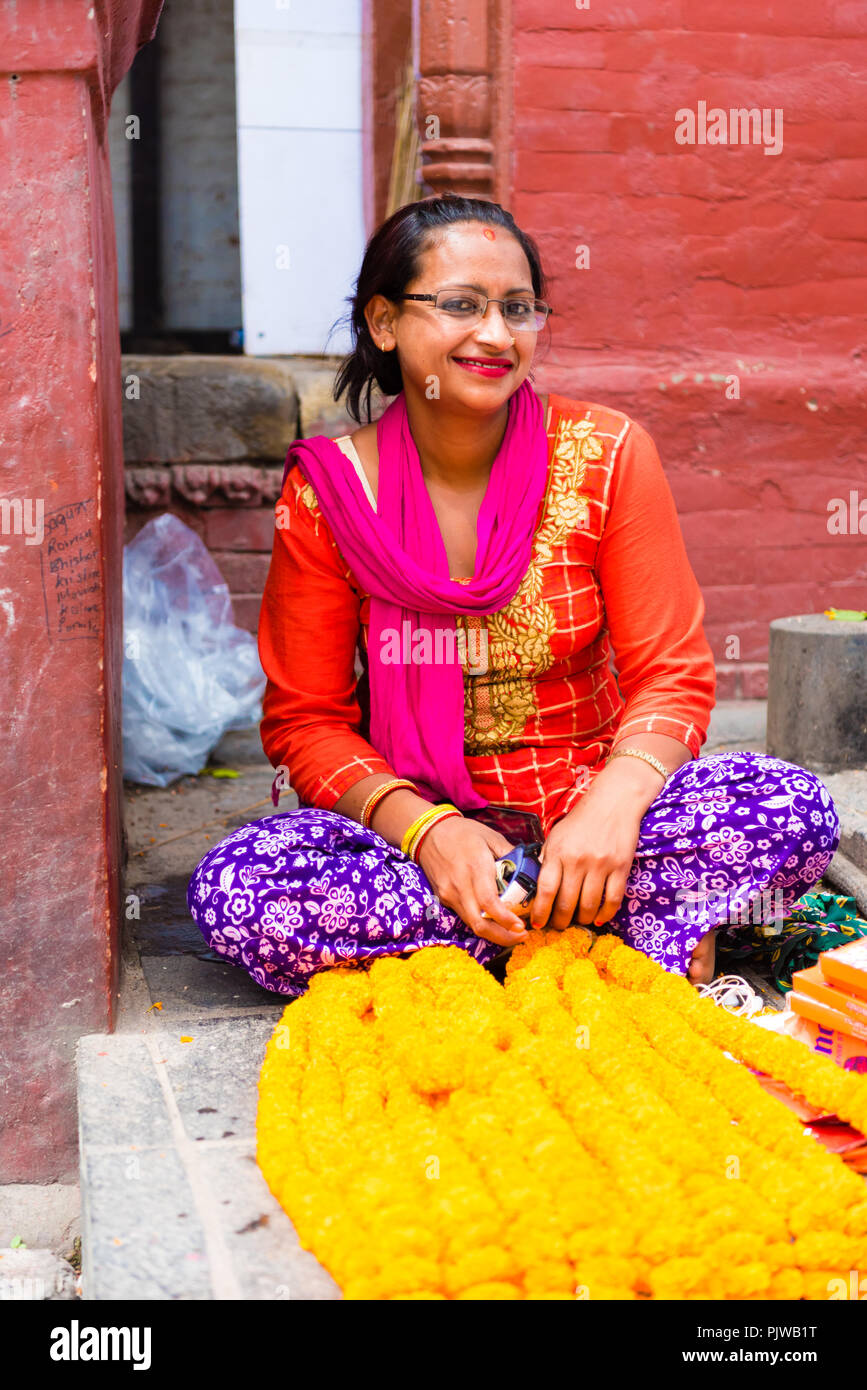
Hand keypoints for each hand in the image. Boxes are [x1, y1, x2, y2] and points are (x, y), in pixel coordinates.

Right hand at [416, 816, 528, 947]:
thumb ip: (510, 854)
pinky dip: (481, 922)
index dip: (506, 920)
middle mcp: (461, 886)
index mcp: (476, 868)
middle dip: (502, 937)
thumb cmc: (463, 832)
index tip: (521, 927)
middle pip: (479, 924)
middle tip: (521, 937)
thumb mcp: (491, 836)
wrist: (429, 832)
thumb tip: (530, 869)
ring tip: (511, 932)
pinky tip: (493, 920)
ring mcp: (449, 894)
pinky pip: (464, 916)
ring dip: (493, 934)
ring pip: (471, 924)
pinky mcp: (444, 898)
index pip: (490, 903)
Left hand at [531, 792, 643, 930]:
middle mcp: (578, 860)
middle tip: (558, 926)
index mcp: (558, 851)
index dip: (540, 911)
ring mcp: (601, 864)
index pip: (545, 889)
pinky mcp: (621, 867)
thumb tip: (535, 888)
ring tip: (578, 921)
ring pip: (589, 905)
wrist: (614, 801)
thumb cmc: (581, 820)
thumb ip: (547, 860)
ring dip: (582, 920)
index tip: (537, 924)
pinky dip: (605, 914)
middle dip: (560, 921)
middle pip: (567, 903)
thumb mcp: (556, 836)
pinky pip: (613, 900)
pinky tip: (599, 919)